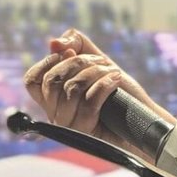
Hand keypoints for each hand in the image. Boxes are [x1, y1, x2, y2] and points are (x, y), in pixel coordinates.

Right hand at [22, 28, 171, 146]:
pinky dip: (104, 84)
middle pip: (52, 81)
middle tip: (101, 62)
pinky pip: (88, 102)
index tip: (72, 55)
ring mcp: (70, 127)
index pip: (32, 81)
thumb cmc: (120, 92)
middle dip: (79, 62)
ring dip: (95, 73)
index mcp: (53, 100)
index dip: (49, 62)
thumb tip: (54, 43)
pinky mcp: (87, 133)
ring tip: (112, 73)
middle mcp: (56, 116)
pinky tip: (115, 80)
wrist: (144, 119)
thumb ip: (76, 44)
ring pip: (71, 90)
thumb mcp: (97, 61)